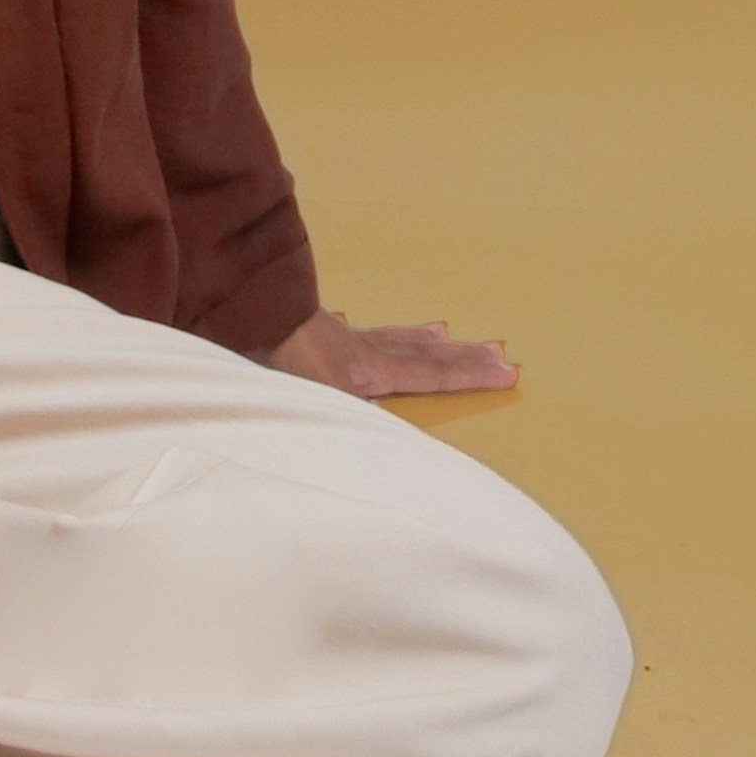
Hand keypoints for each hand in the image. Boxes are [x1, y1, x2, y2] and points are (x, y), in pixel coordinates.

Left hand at [267, 305, 517, 398]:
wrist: (248, 312)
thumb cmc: (275, 359)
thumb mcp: (313, 401)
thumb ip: (348, 421)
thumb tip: (383, 444)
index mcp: (367, 373)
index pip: (430, 375)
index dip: (470, 376)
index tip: (507, 372)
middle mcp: (364, 353)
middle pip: (424, 355)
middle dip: (464, 357)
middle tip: (500, 352)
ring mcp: (344, 340)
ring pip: (397, 339)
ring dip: (427, 342)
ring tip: (448, 335)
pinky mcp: (324, 334)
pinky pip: (369, 333)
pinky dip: (386, 334)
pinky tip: (379, 334)